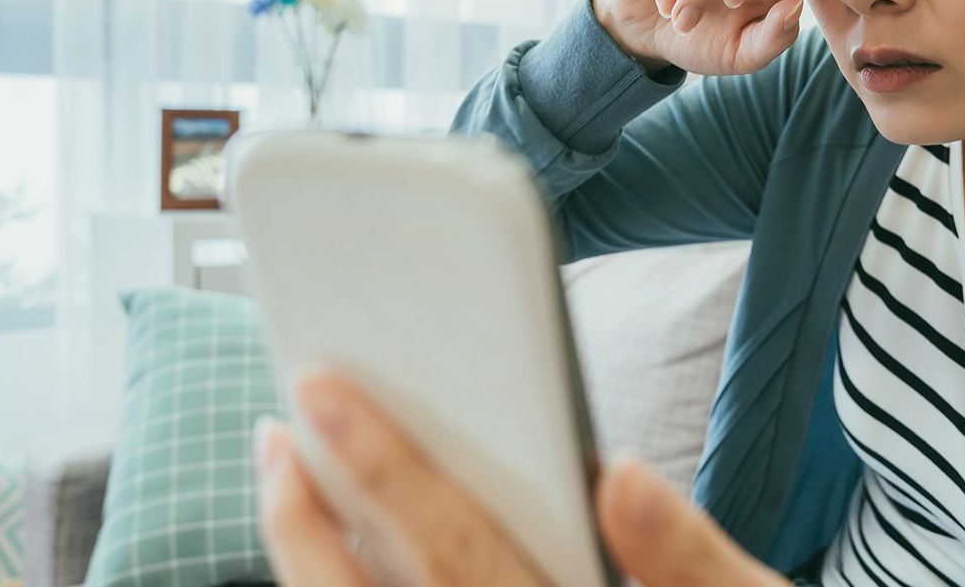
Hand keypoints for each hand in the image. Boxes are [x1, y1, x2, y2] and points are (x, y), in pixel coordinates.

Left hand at [255, 374, 792, 586]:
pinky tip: (332, 537)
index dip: (387, 471)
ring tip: (285, 469)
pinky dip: (345, 580)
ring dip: (308, 554)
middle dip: (307, 514)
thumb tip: (618, 474)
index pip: (458, 550)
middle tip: (276, 426)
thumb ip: (689, 555)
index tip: (325, 395)